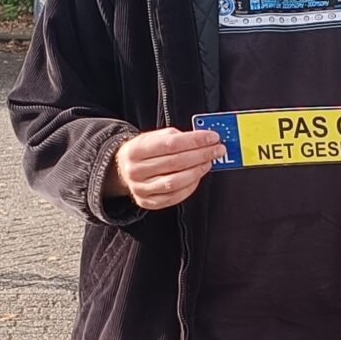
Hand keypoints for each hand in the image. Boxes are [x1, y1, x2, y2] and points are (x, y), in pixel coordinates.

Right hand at [109, 127, 224, 209]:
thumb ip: (175, 137)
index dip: (195, 140)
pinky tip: (198, 176)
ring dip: (198, 171)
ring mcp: (141, 188)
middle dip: (201, 155)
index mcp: (136, 149)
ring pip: (175, 182)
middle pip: (175, 162)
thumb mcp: (153, 137)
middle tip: (217, 150)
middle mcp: (135, 170)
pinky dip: (190, 186)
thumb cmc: (144, 152)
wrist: (123, 170)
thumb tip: (203, 140)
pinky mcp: (148, 202)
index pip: (171, 143)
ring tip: (209, 162)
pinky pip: (174, 197)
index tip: (212, 138)